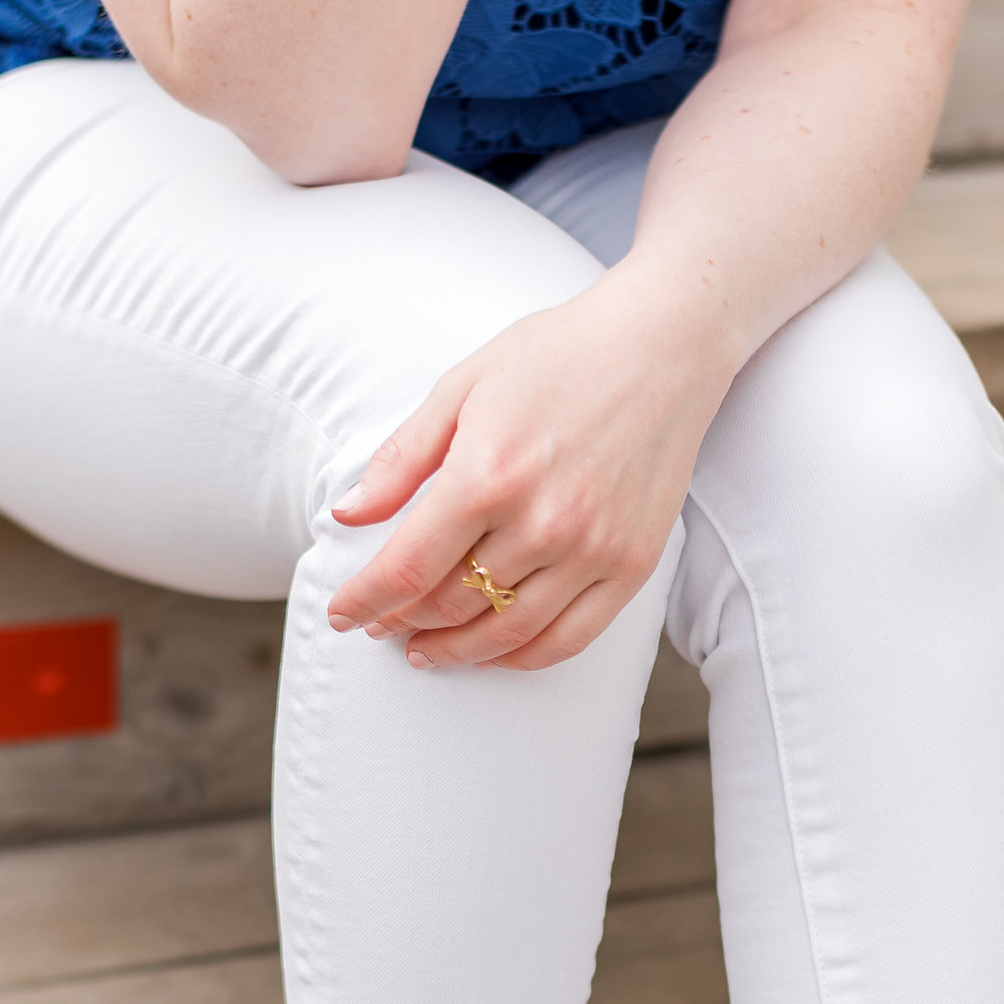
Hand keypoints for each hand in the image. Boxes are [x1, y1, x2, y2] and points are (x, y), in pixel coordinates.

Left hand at [327, 270, 740, 669]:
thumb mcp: (463, 387)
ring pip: (505, 633)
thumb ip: (403, 458)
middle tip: (381, 623)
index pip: (407, 567)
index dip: (364, 600)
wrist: (662, 345)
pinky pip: (568, 639)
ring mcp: (592, 549)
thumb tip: (348, 512)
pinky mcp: (631, 564)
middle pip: (450, 604)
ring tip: (425, 649)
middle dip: (402, 621)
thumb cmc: (556, 356)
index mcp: (487, 474)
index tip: (341, 615)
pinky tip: (490, 652)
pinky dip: (520, 658)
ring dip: (455, 650)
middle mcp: (540, 521)